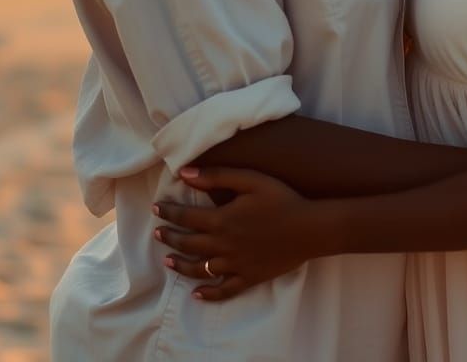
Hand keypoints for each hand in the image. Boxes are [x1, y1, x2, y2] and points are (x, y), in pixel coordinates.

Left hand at [153, 167, 323, 300]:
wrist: (309, 228)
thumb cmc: (282, 198)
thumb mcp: (251, 179)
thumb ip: (217, 175)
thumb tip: (185, 173)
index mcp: (222, 220)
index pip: (186, 217)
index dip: (169, 212)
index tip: (157, 208)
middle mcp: (223, 245)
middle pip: (188, 244)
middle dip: (169, 237)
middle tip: (157, 233)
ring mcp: (235, 265)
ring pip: (199, 269)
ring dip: (180, 265)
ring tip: (168, 261)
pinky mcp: (248, 278)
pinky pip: (223, 291)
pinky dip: (207, 294)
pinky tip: (197, 294)